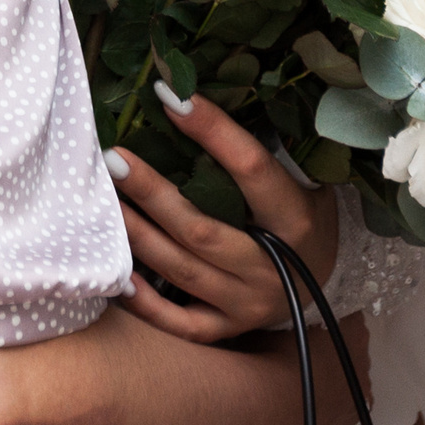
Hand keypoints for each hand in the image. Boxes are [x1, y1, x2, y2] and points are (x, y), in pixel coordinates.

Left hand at [106, 90, 340, 342]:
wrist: (322, 279)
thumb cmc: (296, 214)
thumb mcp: (296, 181)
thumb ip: (251, 152)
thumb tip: (186, 95)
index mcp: (296, 221)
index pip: (252, 170)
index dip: (213, 131)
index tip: (170, 96)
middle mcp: (273, 268)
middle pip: (201, 229)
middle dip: (152, 193)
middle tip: (113, 157)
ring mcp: (248, 304)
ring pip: (181, 271)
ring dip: (137, 235)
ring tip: (103, 202)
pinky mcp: (228, 329)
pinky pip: (180, 323)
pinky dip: (146, 303)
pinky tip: (117, 274)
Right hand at [269, 312, 371, 424]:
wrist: (256, 410)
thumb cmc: (264, 359)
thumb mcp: (272, 323)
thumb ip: (288, 320)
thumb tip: (277, 319)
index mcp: (352, 335)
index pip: (350, 321)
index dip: (327, 323)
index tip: (306, 325)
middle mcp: (361, 373)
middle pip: (350, 361)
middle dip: (329, 359)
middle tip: (296, 359)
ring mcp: (353, 411)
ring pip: (346, 396)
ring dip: (328, 393)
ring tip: (293, 393)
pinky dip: (321, 423)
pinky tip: (297, 419)